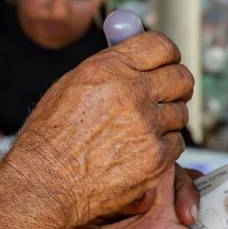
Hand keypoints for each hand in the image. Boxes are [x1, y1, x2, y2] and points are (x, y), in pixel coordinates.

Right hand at [1, 31, 194, 228]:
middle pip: (181, 77)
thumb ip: (109, 68)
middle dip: (176, 84)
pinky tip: (139, 150)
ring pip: (180, 112)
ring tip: (140, 128)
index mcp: (109, 69)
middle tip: (167, 92)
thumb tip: (136, 59)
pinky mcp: (156, 157)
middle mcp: (132, 93)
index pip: (161, 46)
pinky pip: (176, 143)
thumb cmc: (51, 137)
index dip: (168, 54)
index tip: (168, 62)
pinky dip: (163, 147)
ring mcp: (147, 126)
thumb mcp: (71, 85)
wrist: (46, 182)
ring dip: (166, 119)